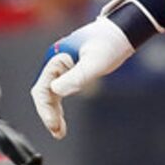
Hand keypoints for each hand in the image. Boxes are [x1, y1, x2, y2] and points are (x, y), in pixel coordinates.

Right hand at [31, 17, 132, 138]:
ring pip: (50, 93)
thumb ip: (77, 77)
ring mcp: (62, 65)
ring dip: (53, 112)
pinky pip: (58, 90)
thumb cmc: (111, 44)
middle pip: (44, 93)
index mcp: (56, 58)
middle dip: (49, 114)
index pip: (42, 89)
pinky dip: (58, 105)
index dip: (45, 110)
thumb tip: (56, 91)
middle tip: (58, 133)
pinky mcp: (70, 68)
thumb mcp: (96, 63)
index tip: (54, 126)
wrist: (123, 32)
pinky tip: (62, 118)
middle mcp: (55, 61)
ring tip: (60, 131)